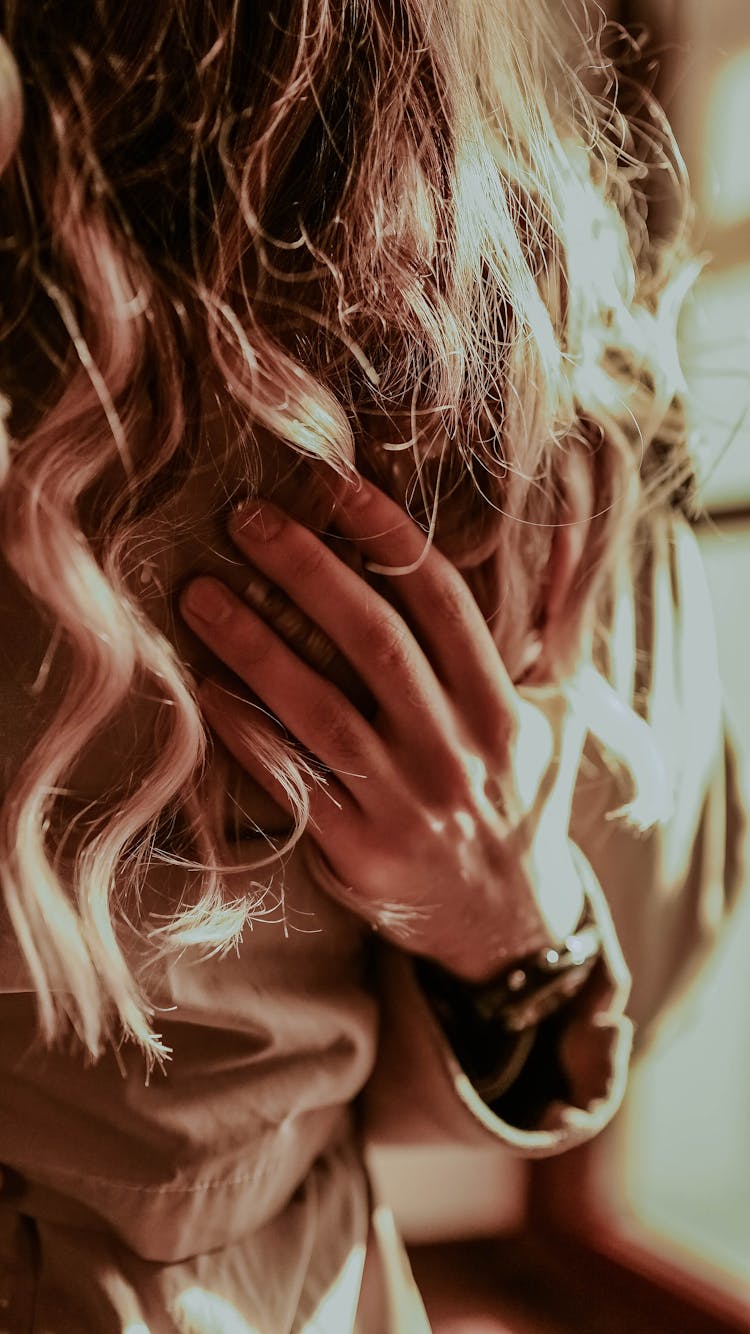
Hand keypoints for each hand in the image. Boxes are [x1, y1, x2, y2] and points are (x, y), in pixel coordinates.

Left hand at [180, 477, 585, 981]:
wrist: (509, 923)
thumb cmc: (525, 799)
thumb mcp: (558, 713)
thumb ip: (553, 623)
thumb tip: (568, 530)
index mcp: (502, 709)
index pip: (443, 603)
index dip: (387, 537)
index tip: (333, 484)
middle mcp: (457, 752)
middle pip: (376, 643)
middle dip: (307, 571)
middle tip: (246, 519)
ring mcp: (407, 805)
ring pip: (322, 711)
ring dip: (255, 647)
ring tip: (199, 596)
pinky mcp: (360, 853)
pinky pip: (294, 784)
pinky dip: (248, 734)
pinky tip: (207, 688)